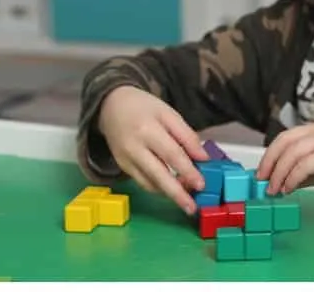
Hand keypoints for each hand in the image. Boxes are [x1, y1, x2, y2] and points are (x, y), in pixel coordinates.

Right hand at [97, 86, 209, 213]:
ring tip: (186, 200)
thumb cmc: (144, 107)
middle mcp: (135, 147)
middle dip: (177, 193)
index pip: (172, 153)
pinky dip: (158, 188)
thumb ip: (186, 135)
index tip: (202, 184)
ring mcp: (126, 160)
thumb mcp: (168, 113)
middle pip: (159, 174)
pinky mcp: (122, 168)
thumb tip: (202, 158)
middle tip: (192, 208)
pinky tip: (170, 189)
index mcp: (149, 128)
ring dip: (169, 193)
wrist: (110, 106)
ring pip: (150, 183)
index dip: (188, 170)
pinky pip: (142, 182)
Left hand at [257, 122, 313, 195]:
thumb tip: (287, 183)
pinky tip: (290, 189)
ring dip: (279, 172)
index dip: (271, 154)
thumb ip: (310, 172)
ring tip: (274, 190)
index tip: (263, 173)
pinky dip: (293, 176)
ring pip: (292, 151)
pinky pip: (305, 163)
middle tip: (262, 181)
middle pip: (285, 140)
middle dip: (269, 161)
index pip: (287, 137)